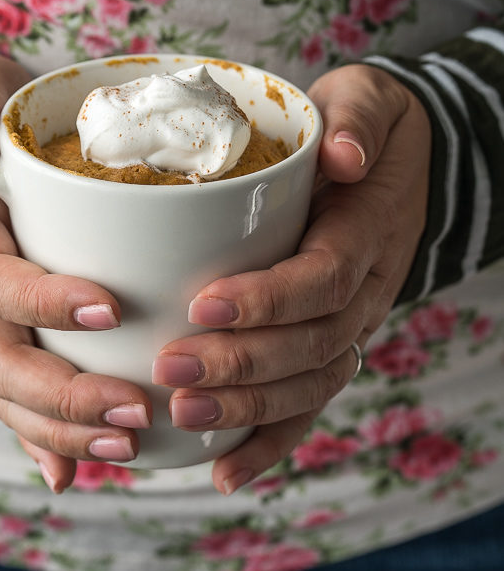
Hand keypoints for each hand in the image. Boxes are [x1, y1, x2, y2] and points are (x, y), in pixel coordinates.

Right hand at [0, 52, 151, 491]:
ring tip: (131, 443)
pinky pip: (25, 396)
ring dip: (66, 430)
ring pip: (12, 394)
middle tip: (134, 411)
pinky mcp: (16, 333)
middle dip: (64, 395)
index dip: (42, 301)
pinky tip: (83, 471)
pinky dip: (49, 440)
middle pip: (2, 361)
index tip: (107, 308)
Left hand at [151, 63, 430, 495]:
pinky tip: (223, 470)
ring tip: (182, 415)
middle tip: (171, 368)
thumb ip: (356, 118)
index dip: (268, 299)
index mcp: (366, 232)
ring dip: (248, 410)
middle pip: (311, 343)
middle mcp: (364, 289)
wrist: (399, 160)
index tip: (203, 302)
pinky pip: (309, 402)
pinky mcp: (331, 341)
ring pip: (309, 383)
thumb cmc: (364, 126)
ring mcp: (351, 322)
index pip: (322, 278)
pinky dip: (270, 441)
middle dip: (241, 364)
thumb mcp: (366, 100)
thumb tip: (345, 155)